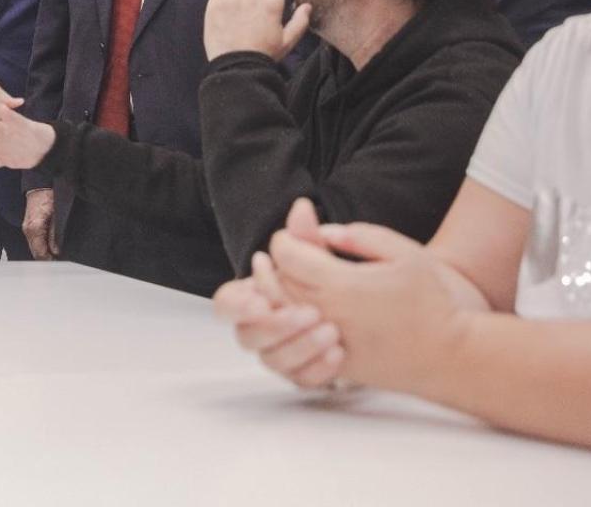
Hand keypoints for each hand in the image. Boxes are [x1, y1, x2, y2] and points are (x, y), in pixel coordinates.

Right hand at [22, 187, 57, 259]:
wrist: (40, 186)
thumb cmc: (49, 197)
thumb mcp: (57, 216)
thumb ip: (54, 234)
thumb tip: (55, 250)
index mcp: (34, 229)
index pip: (39, 252)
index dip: (49, 260)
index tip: (58, 264)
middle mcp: (28, 230)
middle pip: (35, 252)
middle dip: (46, 258)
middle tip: (58, 263)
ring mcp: (27, 228)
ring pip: (34, 247)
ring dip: (43, 253)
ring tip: (55, 257)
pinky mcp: (28, 226)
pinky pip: (34, 241)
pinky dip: (40, 246)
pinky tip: (49, 248)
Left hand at [203, 0, 311, 61]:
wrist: (237, 67)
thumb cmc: (264, 54)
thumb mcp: (287, 41)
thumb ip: (300, 22)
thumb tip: (307, 6)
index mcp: (272, 3)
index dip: (270, 0)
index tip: (266, 12)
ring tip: (237, 7)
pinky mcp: (215, 4)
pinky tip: (225, 11)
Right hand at [212, 199, 345, 386]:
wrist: (365, 311)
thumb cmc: (330, 279)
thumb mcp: (320, 256)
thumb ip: (306, 237)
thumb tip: (303, 207)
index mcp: (254, 296)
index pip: (226, 304)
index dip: (238, 306)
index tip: (263, 299)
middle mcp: (260, 328)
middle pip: (246, 338)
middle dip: (276, 327)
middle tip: (310, 313)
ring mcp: (280, 354)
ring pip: (273, 363)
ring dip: (300, 348)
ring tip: (332, 332)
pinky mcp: (303, 374)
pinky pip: (300, 382)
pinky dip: (318, 371)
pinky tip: (339, 354)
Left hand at [267, 220, 469, 393]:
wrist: (454, 356)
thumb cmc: (434, 301)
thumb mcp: (403, 253)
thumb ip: (359, 236)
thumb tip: (323, 231)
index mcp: (340, 284)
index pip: (286, 255)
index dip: (285, 239)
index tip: (296, 235)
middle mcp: (327, 314)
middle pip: (278, 283)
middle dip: (278, 264)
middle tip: (288, 253)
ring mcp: (330, 342)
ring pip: (283, 314)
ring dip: (279, 293)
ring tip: (288, 278)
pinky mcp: (338, 365)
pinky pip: (300, 342)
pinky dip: (294, 323)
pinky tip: (305, 311)